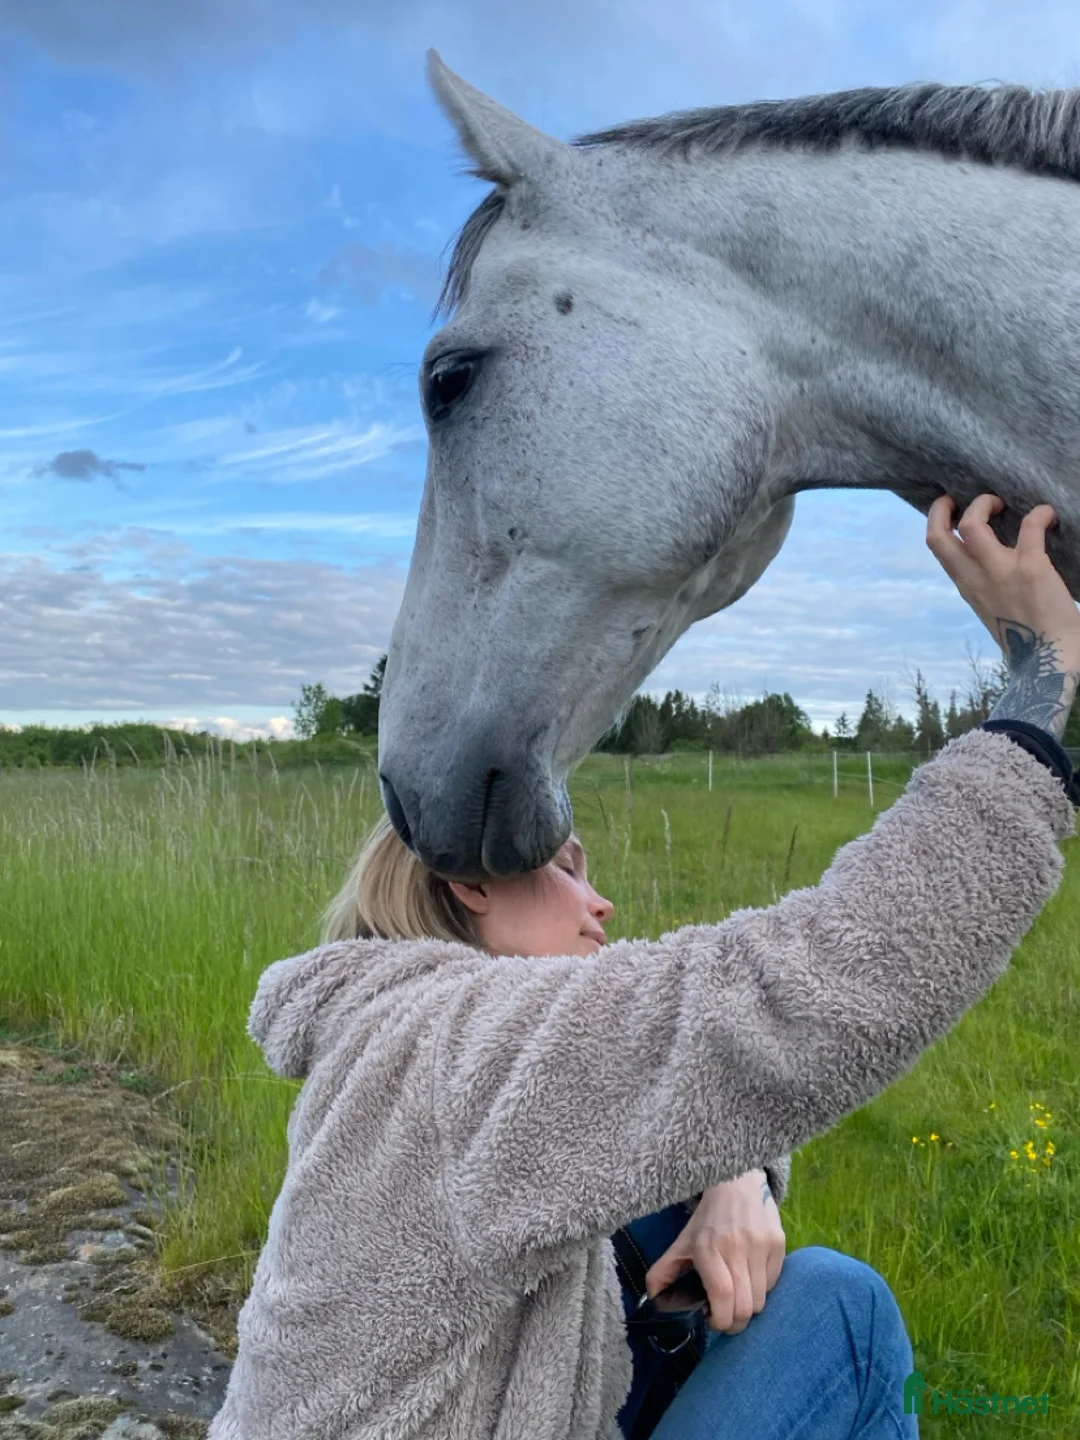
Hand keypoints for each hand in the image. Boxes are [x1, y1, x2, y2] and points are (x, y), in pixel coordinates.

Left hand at [642, 1171, 785, 1334]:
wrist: (737, 1183)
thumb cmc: (708, 1218)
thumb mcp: (682, 1241)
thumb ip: (663, 1271)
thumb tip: (652, 1301)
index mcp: (708, 1247)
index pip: (722, 1295)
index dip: (720, 1320)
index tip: (713, 1322)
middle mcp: (737, 1246)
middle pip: (745, 1306)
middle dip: (735, 1323)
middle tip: (726, 1318)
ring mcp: (761, 1245)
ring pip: (761, 1300)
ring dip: (749, 1307)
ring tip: (738, 1297)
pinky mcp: (778, 1243)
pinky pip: (773, 1284)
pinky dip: (762, 1290)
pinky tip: (750, 1279)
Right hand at [926, 493, 1079, 673]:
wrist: (1050, 662)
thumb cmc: (1030, 642)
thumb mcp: (995, 612)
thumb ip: (989, 590)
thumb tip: (998, 574)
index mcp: (968, 588)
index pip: (938, 549)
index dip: (938, 522)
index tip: (951, 510)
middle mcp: (976, 578)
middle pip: (937, 536)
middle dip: (943, 508)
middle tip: (963, 499)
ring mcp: (1000, 572)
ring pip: (971, 524)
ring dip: (984, 504)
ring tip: (1001, 503)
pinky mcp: (1031, 568)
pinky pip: (1031, 526)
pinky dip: (1041, 514)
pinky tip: (1050, 516)